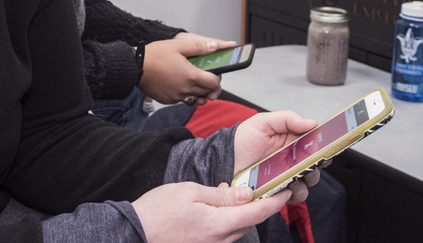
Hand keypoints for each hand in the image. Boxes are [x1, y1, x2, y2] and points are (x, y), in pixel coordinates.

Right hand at [133, 181, 291, 242]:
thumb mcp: (191, 192)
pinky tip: (216, 208)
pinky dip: (227, 220)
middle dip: (258, 204)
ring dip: (241, 212)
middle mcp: (220, 241)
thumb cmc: (158, 211)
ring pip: (237, 228)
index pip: (257, 212)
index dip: (275, 201)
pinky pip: (223, 233)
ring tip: (234, 193)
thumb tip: (247, 193)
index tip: (287, 190)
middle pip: (249, 221)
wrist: (135, 232)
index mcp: (219, 224)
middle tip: (262, 185)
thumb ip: (222, 195)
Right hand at [138, 35, 236, 104]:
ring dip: (198, 91)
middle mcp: (185, 89)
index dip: (216, 77)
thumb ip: (199, 47)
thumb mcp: (178, 46)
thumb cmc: (154, 55)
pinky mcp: (168, 100)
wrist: (135, 67)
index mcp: (190, 75)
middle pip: (206, 92)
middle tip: (205, 76)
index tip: (214, 72)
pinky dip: (184, 93)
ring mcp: (176, 97)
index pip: (213, 83)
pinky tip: (179, 83)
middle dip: (209, 85)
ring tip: (192, 81)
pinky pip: (182, 99)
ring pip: (195, 98)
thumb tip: (215, 47)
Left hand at [234, 111, 321, 203]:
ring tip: (293, 176)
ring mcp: (286, 176)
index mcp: (292, 141)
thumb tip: (312, 123)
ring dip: (305, 181)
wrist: (225, 158)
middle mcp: (292, 160)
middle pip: (316, 166)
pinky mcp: (278, 191)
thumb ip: (288, 118)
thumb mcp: (263, 122)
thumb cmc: (242, 140)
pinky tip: (285, 186)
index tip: (326, 150)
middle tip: (307, 164)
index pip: (316, 145)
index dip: (324, 148)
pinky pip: (294, 197)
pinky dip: (293, 194)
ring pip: (308, 183)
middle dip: (315, 167)